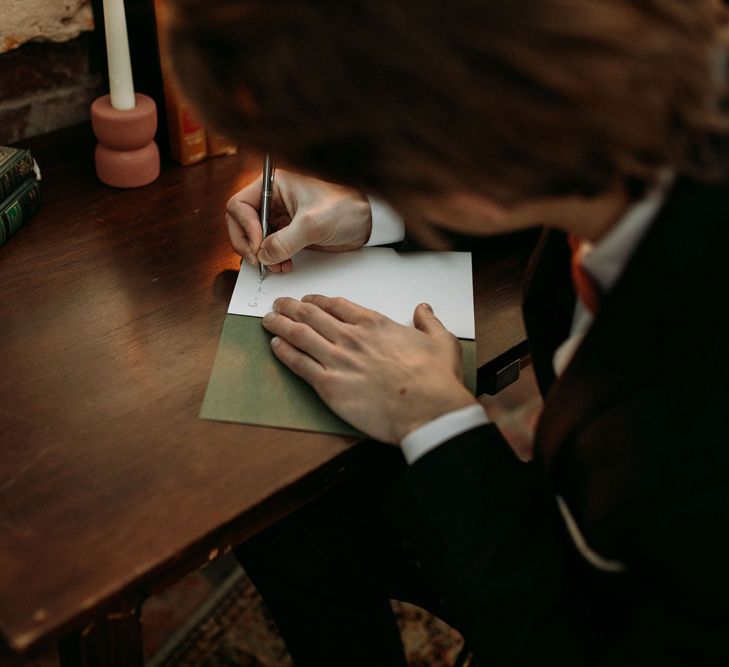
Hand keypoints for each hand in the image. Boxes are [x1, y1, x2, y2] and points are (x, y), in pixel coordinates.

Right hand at [226, 171, 371, 271]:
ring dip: (261, 255)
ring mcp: (279, 217)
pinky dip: (272, 259)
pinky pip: (269, 247)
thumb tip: (263, 256)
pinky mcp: (288, 233)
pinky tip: (284, 265)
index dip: (244, 228)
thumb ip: (284, 241)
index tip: (258, 246)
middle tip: (260, 261)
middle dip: (248, 244)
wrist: (367, 221)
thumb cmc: (345, 208)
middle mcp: (273, 200)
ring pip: (254, 238)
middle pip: (241, 222)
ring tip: (277, 266)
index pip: (240, 205)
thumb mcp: (312, 224)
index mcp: (274, 185)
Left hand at [262, 296, 476, 443]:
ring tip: (268, 320)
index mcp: (375, 324)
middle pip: (312, 315)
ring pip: (299, 335)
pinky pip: (298, 364)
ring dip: (280, 325)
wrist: (428, 408)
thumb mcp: (441, 341)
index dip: (318, 300)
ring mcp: (338, 360)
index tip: (308, 300)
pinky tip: (275, 346)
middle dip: (291, 307)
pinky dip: (284, 352)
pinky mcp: (329, 385)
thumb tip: (424, 308)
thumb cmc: (435, 379)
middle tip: (279, 304)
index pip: (337, 305)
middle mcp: (351, 337)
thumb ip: (429, 322)